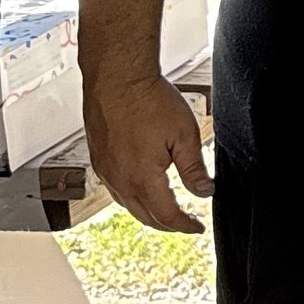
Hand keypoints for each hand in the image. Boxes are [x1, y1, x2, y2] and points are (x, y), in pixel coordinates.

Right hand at [84, 71, 213, 234]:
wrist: (116, 76)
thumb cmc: (148, 98)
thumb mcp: (184, 134)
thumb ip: (194, 169)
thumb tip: (205, 191)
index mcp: (142, 179)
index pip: (167, 216)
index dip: (185, 225)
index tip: (197, 227)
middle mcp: (119, 180)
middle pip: (145, 216)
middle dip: (168, 224)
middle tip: (185, 223)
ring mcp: (105, 170)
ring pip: (128, 205)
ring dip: (149, 213)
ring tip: (166, 210)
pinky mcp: (98, 159)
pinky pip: (115, 189)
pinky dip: (132, 198)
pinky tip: (141, 190)